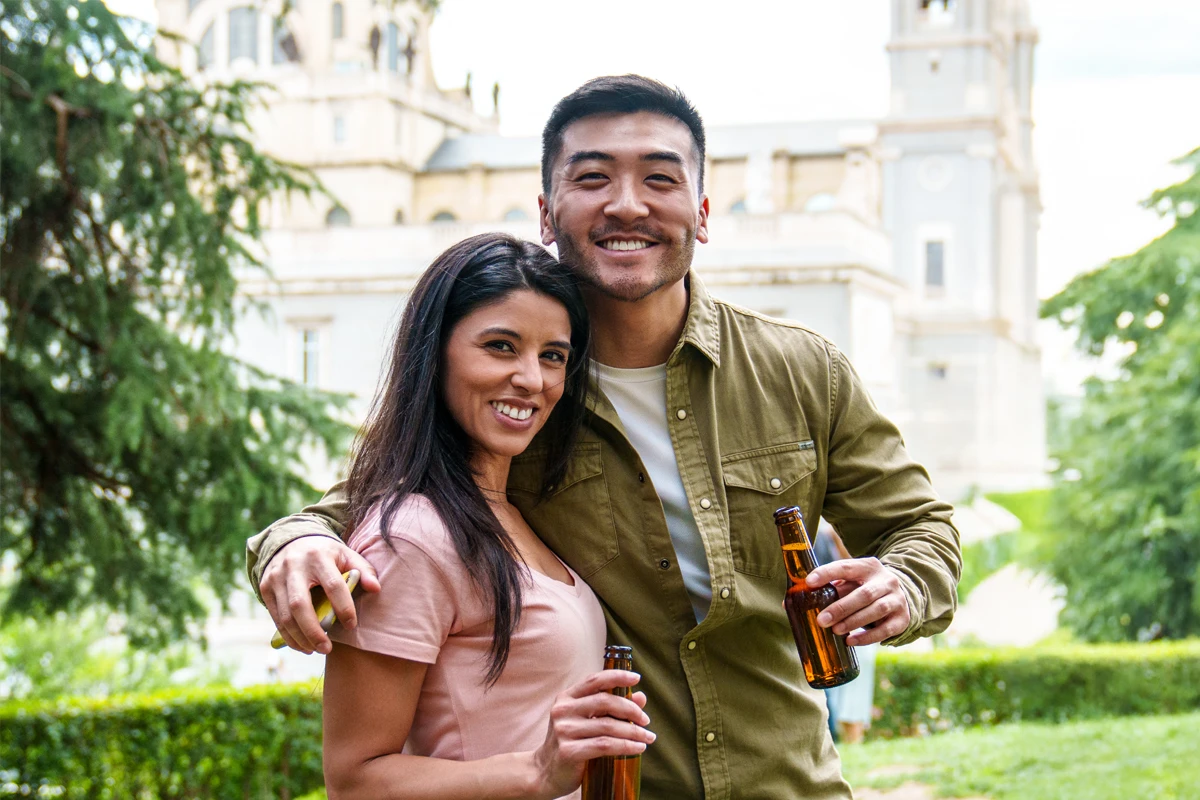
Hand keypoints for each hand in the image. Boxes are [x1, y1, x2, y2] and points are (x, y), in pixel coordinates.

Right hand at [260, 536, 380, 654]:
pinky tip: (302, 645)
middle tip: (328, 649)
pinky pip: (276, 618)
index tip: (352, 625)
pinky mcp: (265, 588)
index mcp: (318, 556)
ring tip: (316, 650)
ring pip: (285, 615)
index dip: (343, 607)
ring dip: (300, 638)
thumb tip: (376, 589)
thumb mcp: (345, 554)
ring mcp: (276, 577)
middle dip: (314, 631)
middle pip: (300, 605)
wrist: (291, 540)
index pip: (332, 585)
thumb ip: (362, 570)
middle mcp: (294, 566)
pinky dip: (288, 636)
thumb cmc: (325, 553)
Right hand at [529, 670, 654, 799]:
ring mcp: (564, 731)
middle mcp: (563, 710)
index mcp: (566, 697)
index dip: (617, 676)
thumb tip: (641, 697)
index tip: (636, 678)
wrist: (545, 772)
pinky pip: (605, 745)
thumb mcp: (587, 721)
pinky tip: (638, 748)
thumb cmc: (571, 743)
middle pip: (605, 702)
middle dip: (631, 710)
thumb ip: (610, 708)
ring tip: (647, 737)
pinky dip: (626, 746)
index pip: (594, 680)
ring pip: (608, 726)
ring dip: (633, 731)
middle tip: (646, 720)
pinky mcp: (568, 751)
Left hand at [807, 557, 910, 645]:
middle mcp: (887, 581)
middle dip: (841, 608)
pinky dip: (867, 637)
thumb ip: (834, 588)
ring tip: (835, 630)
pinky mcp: (902, 619)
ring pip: (877, 610)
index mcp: (869, 567)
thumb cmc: (867, 588)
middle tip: (822, 620)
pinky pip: (885, 630)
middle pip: (864, 594)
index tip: (809, 582)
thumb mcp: (853, 582)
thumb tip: (801, 600)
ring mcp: (897, 600)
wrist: (902, 596)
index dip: (828, 573)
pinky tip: (851, 641)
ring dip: (854, 622)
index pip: (847, 567)